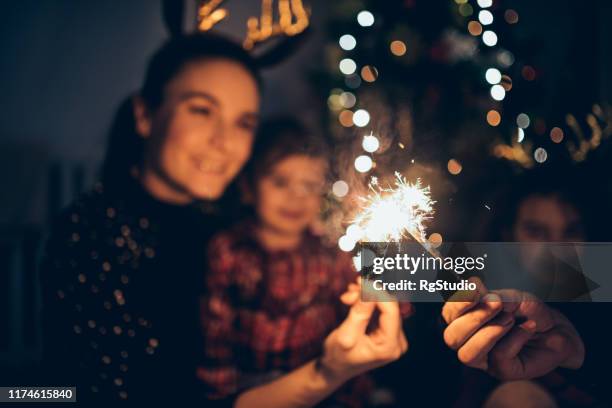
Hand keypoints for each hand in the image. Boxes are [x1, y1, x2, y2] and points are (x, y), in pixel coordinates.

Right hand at [320, 293, 407, 381]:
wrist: (334, 369)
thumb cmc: (337, 356)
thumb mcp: (346, 334)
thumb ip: (360, 313)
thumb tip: (370, 289)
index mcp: (389, 347)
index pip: (391, 311)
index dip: (377, 293)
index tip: (360, 282)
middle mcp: (397, 342)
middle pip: (388, 307)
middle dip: (368, 295)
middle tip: (348, 291)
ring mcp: (394, 337)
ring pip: (383, 305)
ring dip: (365, 297)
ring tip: (347, 297)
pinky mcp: (388, 332)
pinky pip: (381, 310)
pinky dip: (367, 302)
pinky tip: (353, 299)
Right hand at [441, 278, 583, 380]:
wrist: (556, 329)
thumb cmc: (529, 313)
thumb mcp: (513, 297)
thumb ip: (494, 296)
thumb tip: (478, 292)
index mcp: (465, 320)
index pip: (447, 315)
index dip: (457, 303)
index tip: (475, 287)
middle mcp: (469, 341)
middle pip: (451, 338)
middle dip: (473, 318)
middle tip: (497, 304)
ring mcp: (484, 358)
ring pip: (467, 355)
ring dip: (489, 333)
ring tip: (511, 319)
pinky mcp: (502, 370)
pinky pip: (499, 357)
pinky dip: (515, 337)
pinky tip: (526, 328)